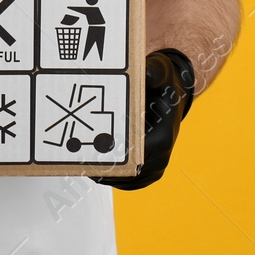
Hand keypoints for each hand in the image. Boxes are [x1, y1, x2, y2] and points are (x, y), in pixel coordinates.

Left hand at [95, 48, 194, 190]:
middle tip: (82, 161)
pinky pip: (130, 181)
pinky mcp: (149, 172)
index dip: (115, 154)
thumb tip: (147, 74)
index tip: (95, 151)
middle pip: (130, 172)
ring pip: (128, 180)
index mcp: (163, 137)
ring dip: (108, 175)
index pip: (136, 154)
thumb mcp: (161, 74)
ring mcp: (156, 167)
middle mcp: (162, 156)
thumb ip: (155, 73)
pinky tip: (95, 170)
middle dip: (107, 167)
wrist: (171, 97)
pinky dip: (114, 177)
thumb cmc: (162, 85)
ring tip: (84, 167)